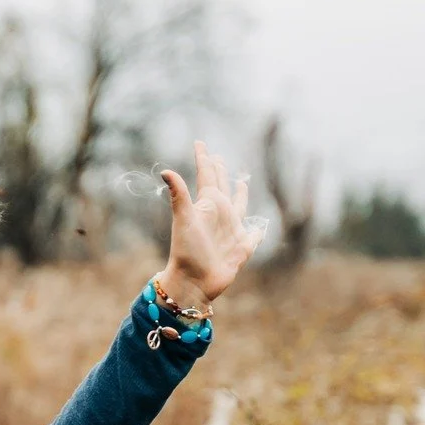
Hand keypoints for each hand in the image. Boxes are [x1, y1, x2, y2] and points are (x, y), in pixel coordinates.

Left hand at [158, 141, 263, 308]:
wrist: (194, 282)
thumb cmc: (187, 251)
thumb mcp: (185, 219)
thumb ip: (179, 195)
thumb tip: (165, 171)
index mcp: (208, 205)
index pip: (207, 176)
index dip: (204, 159)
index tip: (199, 143)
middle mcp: (220, 215)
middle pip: (221, 187)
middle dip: (219, 171)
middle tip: (217, 157)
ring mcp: (231, 231)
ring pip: (238, 207)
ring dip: (240, 194)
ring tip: (241, 183)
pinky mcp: (241, 248)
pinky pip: (253, 237)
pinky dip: (257, 232)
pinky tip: (259, 228)